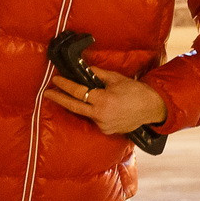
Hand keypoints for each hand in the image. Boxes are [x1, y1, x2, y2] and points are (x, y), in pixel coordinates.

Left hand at [45, 64, 165, 137]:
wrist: (152, 108)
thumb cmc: (135, 91)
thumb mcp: (116, 78)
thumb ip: (98, 74)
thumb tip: (85, 69)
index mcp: (103, 100)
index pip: (78, 92)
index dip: (65, 85)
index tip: (55, 80)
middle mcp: (100, 115)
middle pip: (74, 106)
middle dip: (59, 99)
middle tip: (47, 93)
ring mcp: (103, 125)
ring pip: (86, 113)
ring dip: (82, 105)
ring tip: (81, 97)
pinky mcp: (106, 131)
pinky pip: (95, 119)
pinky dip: (94, 112)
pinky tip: (101, 107)